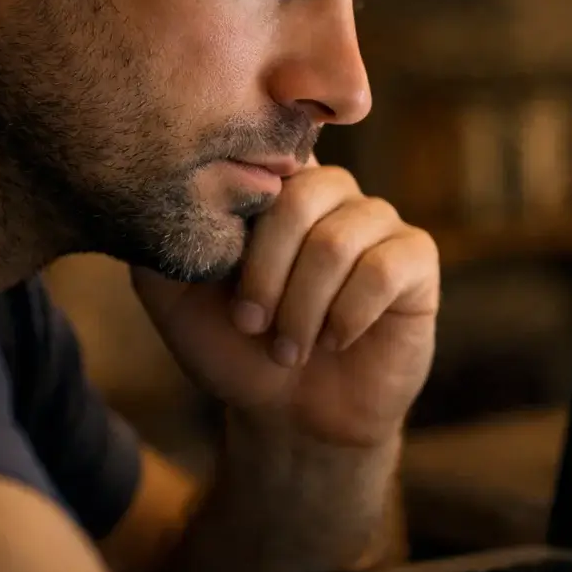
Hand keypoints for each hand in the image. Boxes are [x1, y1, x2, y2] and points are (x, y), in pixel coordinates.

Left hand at [132, 165, 439, 447]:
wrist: (292, 416)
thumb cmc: (237, 349)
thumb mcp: (176, 298)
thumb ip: (162, 244)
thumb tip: (155, 197)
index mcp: (276, 189)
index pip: (266, 155)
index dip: (246, 205)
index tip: (227, 267)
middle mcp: (332, 193)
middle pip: (301, 198)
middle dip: (266, 273)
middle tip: (251, 324)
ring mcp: (378, 222)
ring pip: (339, 240)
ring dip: (304, 307)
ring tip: (288, 349)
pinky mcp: (416, 259)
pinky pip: (383, 268)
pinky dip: (348, 315)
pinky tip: (335, 340)